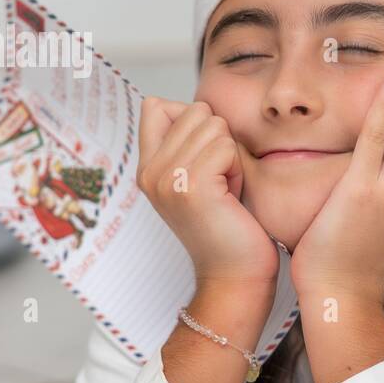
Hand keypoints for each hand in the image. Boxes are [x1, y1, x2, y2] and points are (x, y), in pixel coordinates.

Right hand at [137, 97, 279, 291]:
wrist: (234, 277)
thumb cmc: (228, 226)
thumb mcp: (197, 178)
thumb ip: (189, 144)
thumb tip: (198, 107)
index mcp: (146, 168)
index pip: (155, 105)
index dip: (192, 120)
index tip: (203, 160)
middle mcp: (149, 172)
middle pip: (194, 110)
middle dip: (219, 140)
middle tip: (219, 181)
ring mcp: (166, 178)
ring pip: (213, 125)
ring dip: (231, 155)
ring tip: (225, 190)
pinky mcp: (191, 185)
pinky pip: (226, 146)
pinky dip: (237, 169)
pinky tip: (231, 197)